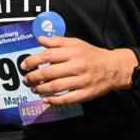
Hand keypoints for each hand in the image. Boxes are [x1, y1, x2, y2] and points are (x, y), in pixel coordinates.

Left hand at [21, 37, 135, 105]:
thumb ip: (58, 42)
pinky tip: (46, 99)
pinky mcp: (86, 93)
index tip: (24, 65)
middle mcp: (77, 66)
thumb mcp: (77, 43)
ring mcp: (82, 81)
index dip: (33, 61)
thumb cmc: (93, 55)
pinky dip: (54, 100)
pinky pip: (67, 99)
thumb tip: (40, 39)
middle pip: (49, 73)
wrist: (115, 68)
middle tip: (27, 80)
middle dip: (34, 77)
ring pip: (56, 87)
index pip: (48, 56)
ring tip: (34, 89)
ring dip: (41, 89)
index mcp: (74, 52)